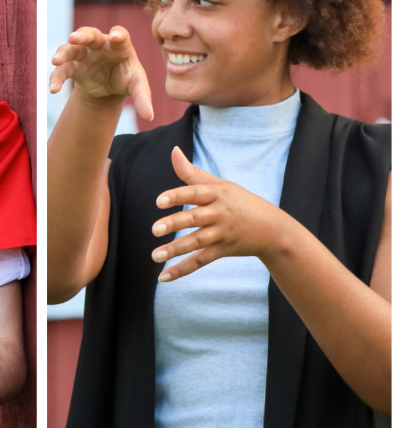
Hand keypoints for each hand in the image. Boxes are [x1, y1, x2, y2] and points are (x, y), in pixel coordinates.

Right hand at [49, 25, 153, 120]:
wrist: (109, 87)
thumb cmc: (126, 79)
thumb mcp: (136, 86)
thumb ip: (143, 98)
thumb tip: (150, 116)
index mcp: (120, 46)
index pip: (120, 34)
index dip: (117, 34)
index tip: (115, 37)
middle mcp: (100, 46)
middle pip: (90, 34)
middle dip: (81, 35)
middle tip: (73, 38)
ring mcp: (84, 54)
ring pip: (71, 48)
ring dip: (62, 53)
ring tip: (55, 61)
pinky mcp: (73, 67)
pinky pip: (62, 70)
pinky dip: (56, 78)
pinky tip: (53, 89)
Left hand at [151, 146, 293, 281]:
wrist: (274, 229)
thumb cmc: (240, 201)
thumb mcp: (220, 185)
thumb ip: (192, 172)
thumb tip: (173, 150)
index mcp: (217, 194)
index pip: (194, 193)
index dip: (177, 196)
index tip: (159, 201)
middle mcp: (219, 213)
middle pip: (194, 219)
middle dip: (174, 224)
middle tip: (154, 229)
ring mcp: (222, 233)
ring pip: (196, 242)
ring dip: (175, 250)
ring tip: (154, 255)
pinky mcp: (223, 250)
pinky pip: (200, 261)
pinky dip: (182, 269)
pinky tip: (163, 276)